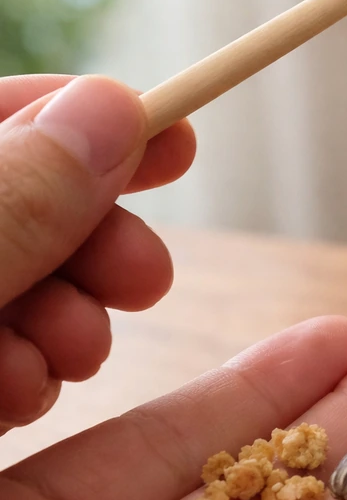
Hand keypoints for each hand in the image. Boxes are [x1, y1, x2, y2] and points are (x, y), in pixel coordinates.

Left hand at [0, 74, 195, 432]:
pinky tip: (20, 396)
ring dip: (68, 317)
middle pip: (27, 201)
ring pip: (25, 280)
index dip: (84, 113)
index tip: (176, 136)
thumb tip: (109, 103)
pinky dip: (30, 369)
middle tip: (145, 280)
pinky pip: (5, 351)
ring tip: (69, 361)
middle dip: (97, 239)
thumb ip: (12, 200)